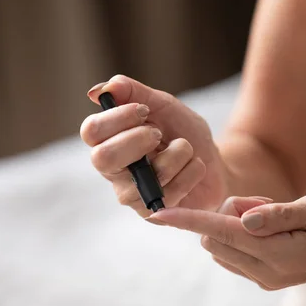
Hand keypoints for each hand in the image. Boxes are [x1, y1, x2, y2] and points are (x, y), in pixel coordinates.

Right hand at [80, 75, 227, 216]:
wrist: (214, 161)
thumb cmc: (181, 132)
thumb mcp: (161, 105)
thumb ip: (132, 93)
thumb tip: (99, 91)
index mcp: (108, 142)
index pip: (91, 132)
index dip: (118, 118)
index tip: (144, 110)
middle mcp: (113, 172)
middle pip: (103, 158)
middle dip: (138, 139)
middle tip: (159, 134)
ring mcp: (132, 196)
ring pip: (150, 174)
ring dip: (179, 152)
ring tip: (186, 150)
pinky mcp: (153, 214)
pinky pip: (173, 190)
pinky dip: (193, 170)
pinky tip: (193, 169)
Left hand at [150, 195, 305, 289]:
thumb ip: (276, 214)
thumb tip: (240, 218)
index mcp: (277, 254)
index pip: (219, 233)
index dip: (188, 220)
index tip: (158, 215)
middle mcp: (265, 271)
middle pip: (214, 239)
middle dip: (225, 214)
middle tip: (266, 204)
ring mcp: (265, 277)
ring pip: (223, 246)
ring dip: (236, 224)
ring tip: (277, 215)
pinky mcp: (268, 276)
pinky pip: (236, 252)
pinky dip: (244, 234)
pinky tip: (274, 225)